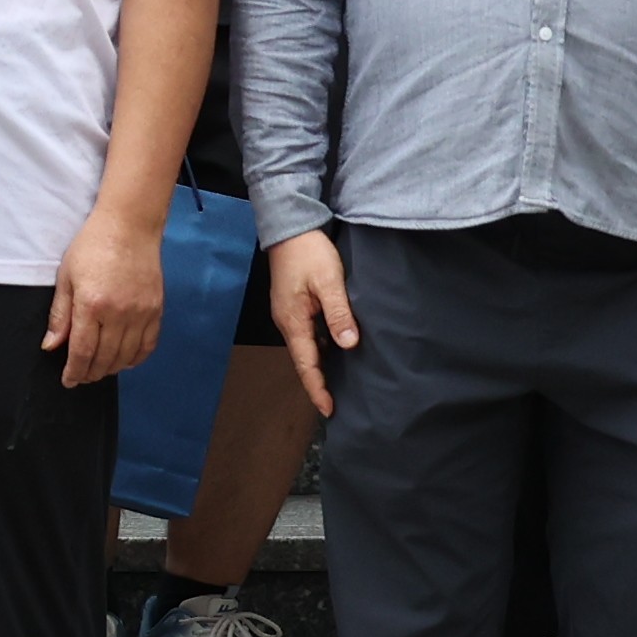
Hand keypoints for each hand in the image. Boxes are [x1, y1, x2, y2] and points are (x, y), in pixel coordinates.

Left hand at [49, 205, 167, 388]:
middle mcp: (118, 313)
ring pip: (126, 356)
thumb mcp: (66, 277)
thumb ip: (60, 315)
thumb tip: (51, 346)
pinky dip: (136, 358)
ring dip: (111, 368)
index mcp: (91, 305)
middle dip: (90, 373)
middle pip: (104, 358)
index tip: (68, 381)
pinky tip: (125, 360)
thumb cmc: (92, 247)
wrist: (128, 226)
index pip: (82, 351)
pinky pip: (148, 345)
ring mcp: (141, 313)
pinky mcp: (156, 310)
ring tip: (99, 369)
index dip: (74, 371)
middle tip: (82, 377)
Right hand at [264, 230, 357, 417]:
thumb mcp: (328, 280)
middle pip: (303, 360)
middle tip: (335, 405)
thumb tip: (348, 344)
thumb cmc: (309, 252)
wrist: (289, 227)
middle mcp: (287, 322)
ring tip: (337, 385)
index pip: (306, 364)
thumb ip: (338, 313)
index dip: (317, 388)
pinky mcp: (294, 306)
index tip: (329, 410)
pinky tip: (334, 352)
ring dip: (318, 367)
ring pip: (305, 348)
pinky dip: (319, 350)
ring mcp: (289, 314)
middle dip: (317, 383)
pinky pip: (307, 335)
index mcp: (293, 320)